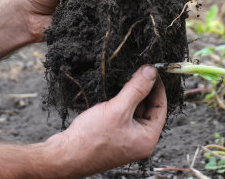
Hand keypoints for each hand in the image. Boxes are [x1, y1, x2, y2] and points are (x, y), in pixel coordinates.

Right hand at [43, 65, 166, 176]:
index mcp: (147, 139)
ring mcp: (126, 139)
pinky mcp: (113, 135)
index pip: (160, 107)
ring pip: (134, 110)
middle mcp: (139, 140)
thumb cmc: (91, 139)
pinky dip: (121, 102)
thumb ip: (137, 89)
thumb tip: (151, 72)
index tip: (153, 70)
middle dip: (144, 89)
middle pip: (148, 108)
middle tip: (139, 69)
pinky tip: (115, 91)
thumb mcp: (118, 109)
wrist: (64, 156)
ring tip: (127, 77)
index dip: (158, 86)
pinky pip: (123, 114)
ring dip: (132, 94)